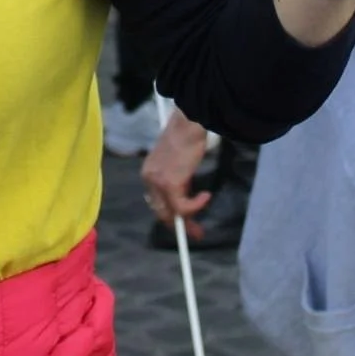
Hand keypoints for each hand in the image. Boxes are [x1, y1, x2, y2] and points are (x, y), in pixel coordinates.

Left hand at [140, 108, 210, 233]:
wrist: (190, 123)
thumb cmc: (187, 136)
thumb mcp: (178, 162)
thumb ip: (177, 179)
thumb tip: (185, 197)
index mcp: (148, 172)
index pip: (155, 202)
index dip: (170, 216)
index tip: (184, 224)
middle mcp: (149, 178)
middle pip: (161, 211)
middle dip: (179, 224)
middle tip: (196, 232)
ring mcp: (157, 181)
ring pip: (171, 212)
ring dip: (188, 220)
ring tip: (200, 225)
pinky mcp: (170, 183)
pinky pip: (182, 207)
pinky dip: (196, 206)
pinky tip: (206, 196)